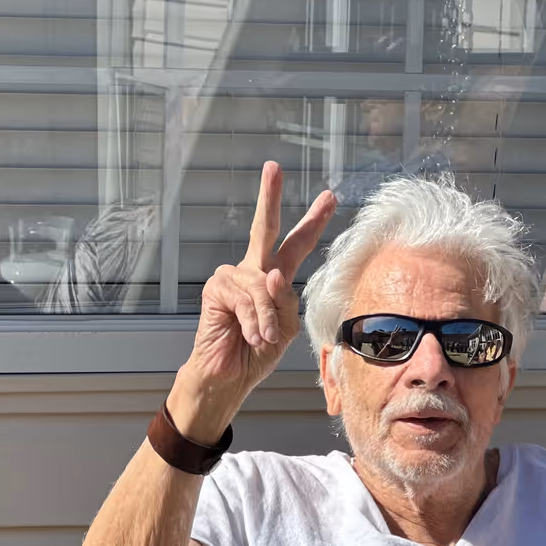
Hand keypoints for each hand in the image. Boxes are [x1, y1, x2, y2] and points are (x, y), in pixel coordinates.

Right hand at [176, 162, 335, 431]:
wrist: (228, 378)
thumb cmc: (257, 355)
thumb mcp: (284, 329)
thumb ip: (285, 301)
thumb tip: (272, 274)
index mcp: (274, 279)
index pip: (296, 245)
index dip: (313, 222)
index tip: (330, 197)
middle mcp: (253, 272)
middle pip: (265, 228)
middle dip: (269, 197)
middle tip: (273, 167)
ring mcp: (232, 278)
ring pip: (263, 285)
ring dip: (265, 318)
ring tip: (260, 338)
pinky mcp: (216, 288)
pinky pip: (246, 297)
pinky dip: (252, 320)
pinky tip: (248, 335)